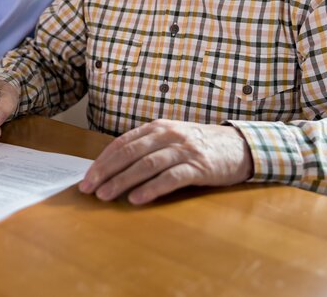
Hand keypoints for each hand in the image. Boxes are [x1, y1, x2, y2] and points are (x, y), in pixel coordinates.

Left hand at [79, 120, 252, 204]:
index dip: (102, 161)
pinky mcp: (198, 166)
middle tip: (89, 189)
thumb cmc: (198, 146)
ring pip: (146, 165)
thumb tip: (113, 169)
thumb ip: (146, 149)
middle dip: (106, 172)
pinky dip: (152, 189)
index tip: (87, 178)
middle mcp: (168, 135)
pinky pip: (171, 178)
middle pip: (130, 153)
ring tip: (106, 196)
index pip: (122, 143)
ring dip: (123, 181)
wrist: (239, 146)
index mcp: (157, 127)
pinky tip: (137, 199)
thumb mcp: (170, 139)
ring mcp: (183, 150)